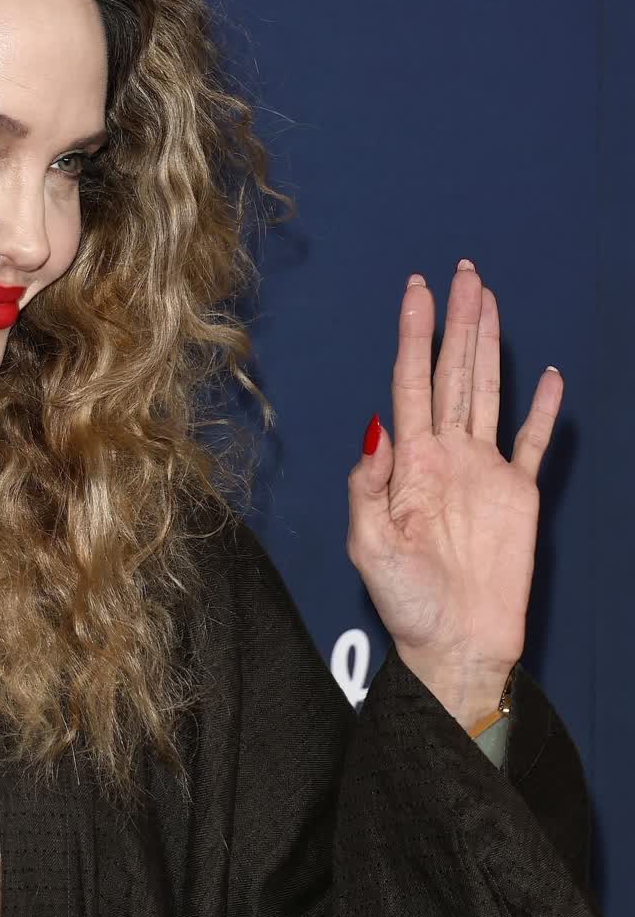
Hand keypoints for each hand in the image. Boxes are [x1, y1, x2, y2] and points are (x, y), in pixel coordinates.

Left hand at [346, 259, 562, 727]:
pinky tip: (549, 376)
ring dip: (489, 345)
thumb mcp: (369, 548)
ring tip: (489, 300)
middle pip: (451, 373)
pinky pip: (533, 442)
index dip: (413, 336)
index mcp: (408, 465)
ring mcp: (483, 471)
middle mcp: (446, 457)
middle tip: (462, 272)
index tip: (416, 291)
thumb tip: (376, 426)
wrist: (456, 643)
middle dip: (456, 323)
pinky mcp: (519, 494)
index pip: (409, 383)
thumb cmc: (406, 604)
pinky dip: (543, 410)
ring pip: (487, 391)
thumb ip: (367, 488)